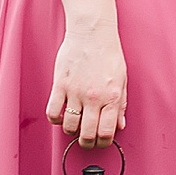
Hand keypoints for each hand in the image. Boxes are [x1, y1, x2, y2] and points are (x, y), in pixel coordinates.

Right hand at [46, 22, 127, 148]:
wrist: (92, 31)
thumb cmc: (108, 52)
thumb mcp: (122, 77)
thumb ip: (121, 103)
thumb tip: (120, 125)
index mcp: (111, 95)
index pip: (106, 132)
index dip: (104, 142)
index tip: (101, 142)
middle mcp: (93, 97)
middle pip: (87, 135)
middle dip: (87, 142)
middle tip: (87, 139)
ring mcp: (75, 92)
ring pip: (69, 127)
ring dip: (71, 131)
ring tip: (75, 124)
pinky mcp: (60, 86)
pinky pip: (52, 113)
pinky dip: (55, 120)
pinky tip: (62, 115)